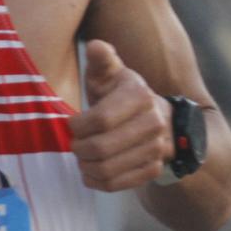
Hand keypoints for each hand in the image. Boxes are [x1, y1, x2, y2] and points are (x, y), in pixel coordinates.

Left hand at [70, 39, 173, 190]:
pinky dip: (98, 182)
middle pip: (102, 147)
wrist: (160, 119)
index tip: (70, 124)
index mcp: (140, 96)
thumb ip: (101, 61)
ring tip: (80, 158)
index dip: (78, 126)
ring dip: (86, 167)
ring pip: (109, 168)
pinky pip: (120, 184)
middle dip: (79, 148)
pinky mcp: (153, 169)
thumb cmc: (121, 95)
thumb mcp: (110, 75)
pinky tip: (89, 173)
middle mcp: (154, 123)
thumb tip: (95, 45)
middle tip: (72, 144)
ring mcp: (157, 148)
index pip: (101, 119)